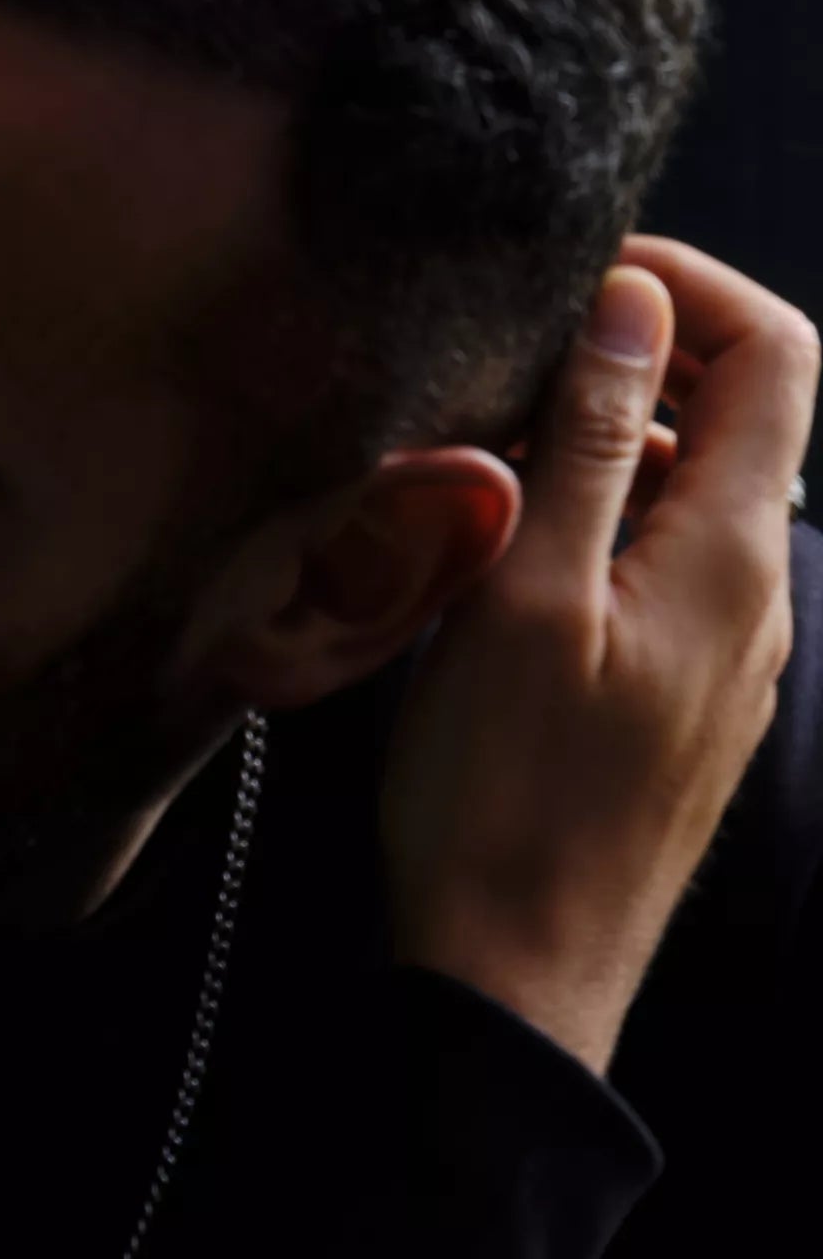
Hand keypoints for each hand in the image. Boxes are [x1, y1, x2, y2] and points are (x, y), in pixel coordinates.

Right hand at [383, 236, 813, 1074]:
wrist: (516, 975)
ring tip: (483, 473)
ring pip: (694, 499)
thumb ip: (589, 444)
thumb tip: (631, 306)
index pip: (775, 350)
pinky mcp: (680, 704)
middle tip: (501, 376)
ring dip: (605, 455)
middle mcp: (758, 594)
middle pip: (742, 417)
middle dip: (634, 365)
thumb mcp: (523, 597)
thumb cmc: (502, 799)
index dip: (686, 287)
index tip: (578, 283)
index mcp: (733, 550)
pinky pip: (664, 575)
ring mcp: (726, 656)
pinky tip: (505, 573)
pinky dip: (599, 533)